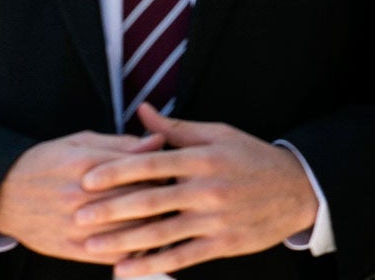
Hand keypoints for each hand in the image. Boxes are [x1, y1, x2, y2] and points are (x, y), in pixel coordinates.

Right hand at [0, 130, 166, 260]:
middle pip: (138, 199)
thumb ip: (121, 144)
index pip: (140, 169)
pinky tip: (146, 244)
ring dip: (153, 225)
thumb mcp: (80, 142)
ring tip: (167, 218)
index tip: (174, 170)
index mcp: (86, 164)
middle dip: (162, 197)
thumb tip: (158, 141)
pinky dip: (133, 251)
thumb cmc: (46, 162)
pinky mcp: (69, 248)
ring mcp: (74, 225)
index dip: (163, 170)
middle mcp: (81, 196)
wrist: (1, 194)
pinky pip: (110, 255)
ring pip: (129, 230)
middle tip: (176, 195)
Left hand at [71, 103, 319, 276]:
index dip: (117, 171)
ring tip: (91, 246)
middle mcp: (208, 188)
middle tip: (78, 216)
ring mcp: (214, 218)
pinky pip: (179, 257)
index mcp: (204, 158)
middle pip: (150, 200)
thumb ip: (176, 128)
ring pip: (160, 233)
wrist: (297, 190)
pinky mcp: (221, 244)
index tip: (87, 178)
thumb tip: (142, 111)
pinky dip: (149, 266)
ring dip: (122, 241)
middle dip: (110, 210)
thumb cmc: (252, 158)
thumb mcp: (219, 135)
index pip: (152, 163)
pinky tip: (124, 269)